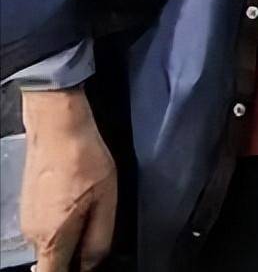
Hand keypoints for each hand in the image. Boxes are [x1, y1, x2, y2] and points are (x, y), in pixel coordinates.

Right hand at [21, 88, 116, 271]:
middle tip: (95, 223)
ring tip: (88, 201)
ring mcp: (27, 217)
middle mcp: (33, 233)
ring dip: (70, 231)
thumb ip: (99, 238)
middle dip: (75, 250)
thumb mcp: (106, 198)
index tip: (86, 261)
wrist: (57, 124)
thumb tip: (93, 263)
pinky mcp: (28, 203)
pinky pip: (46, 222)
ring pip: (51, 239)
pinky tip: (76, 193)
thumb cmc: (82, 156)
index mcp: (52, 237)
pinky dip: (61, 216)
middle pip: (54, 259)